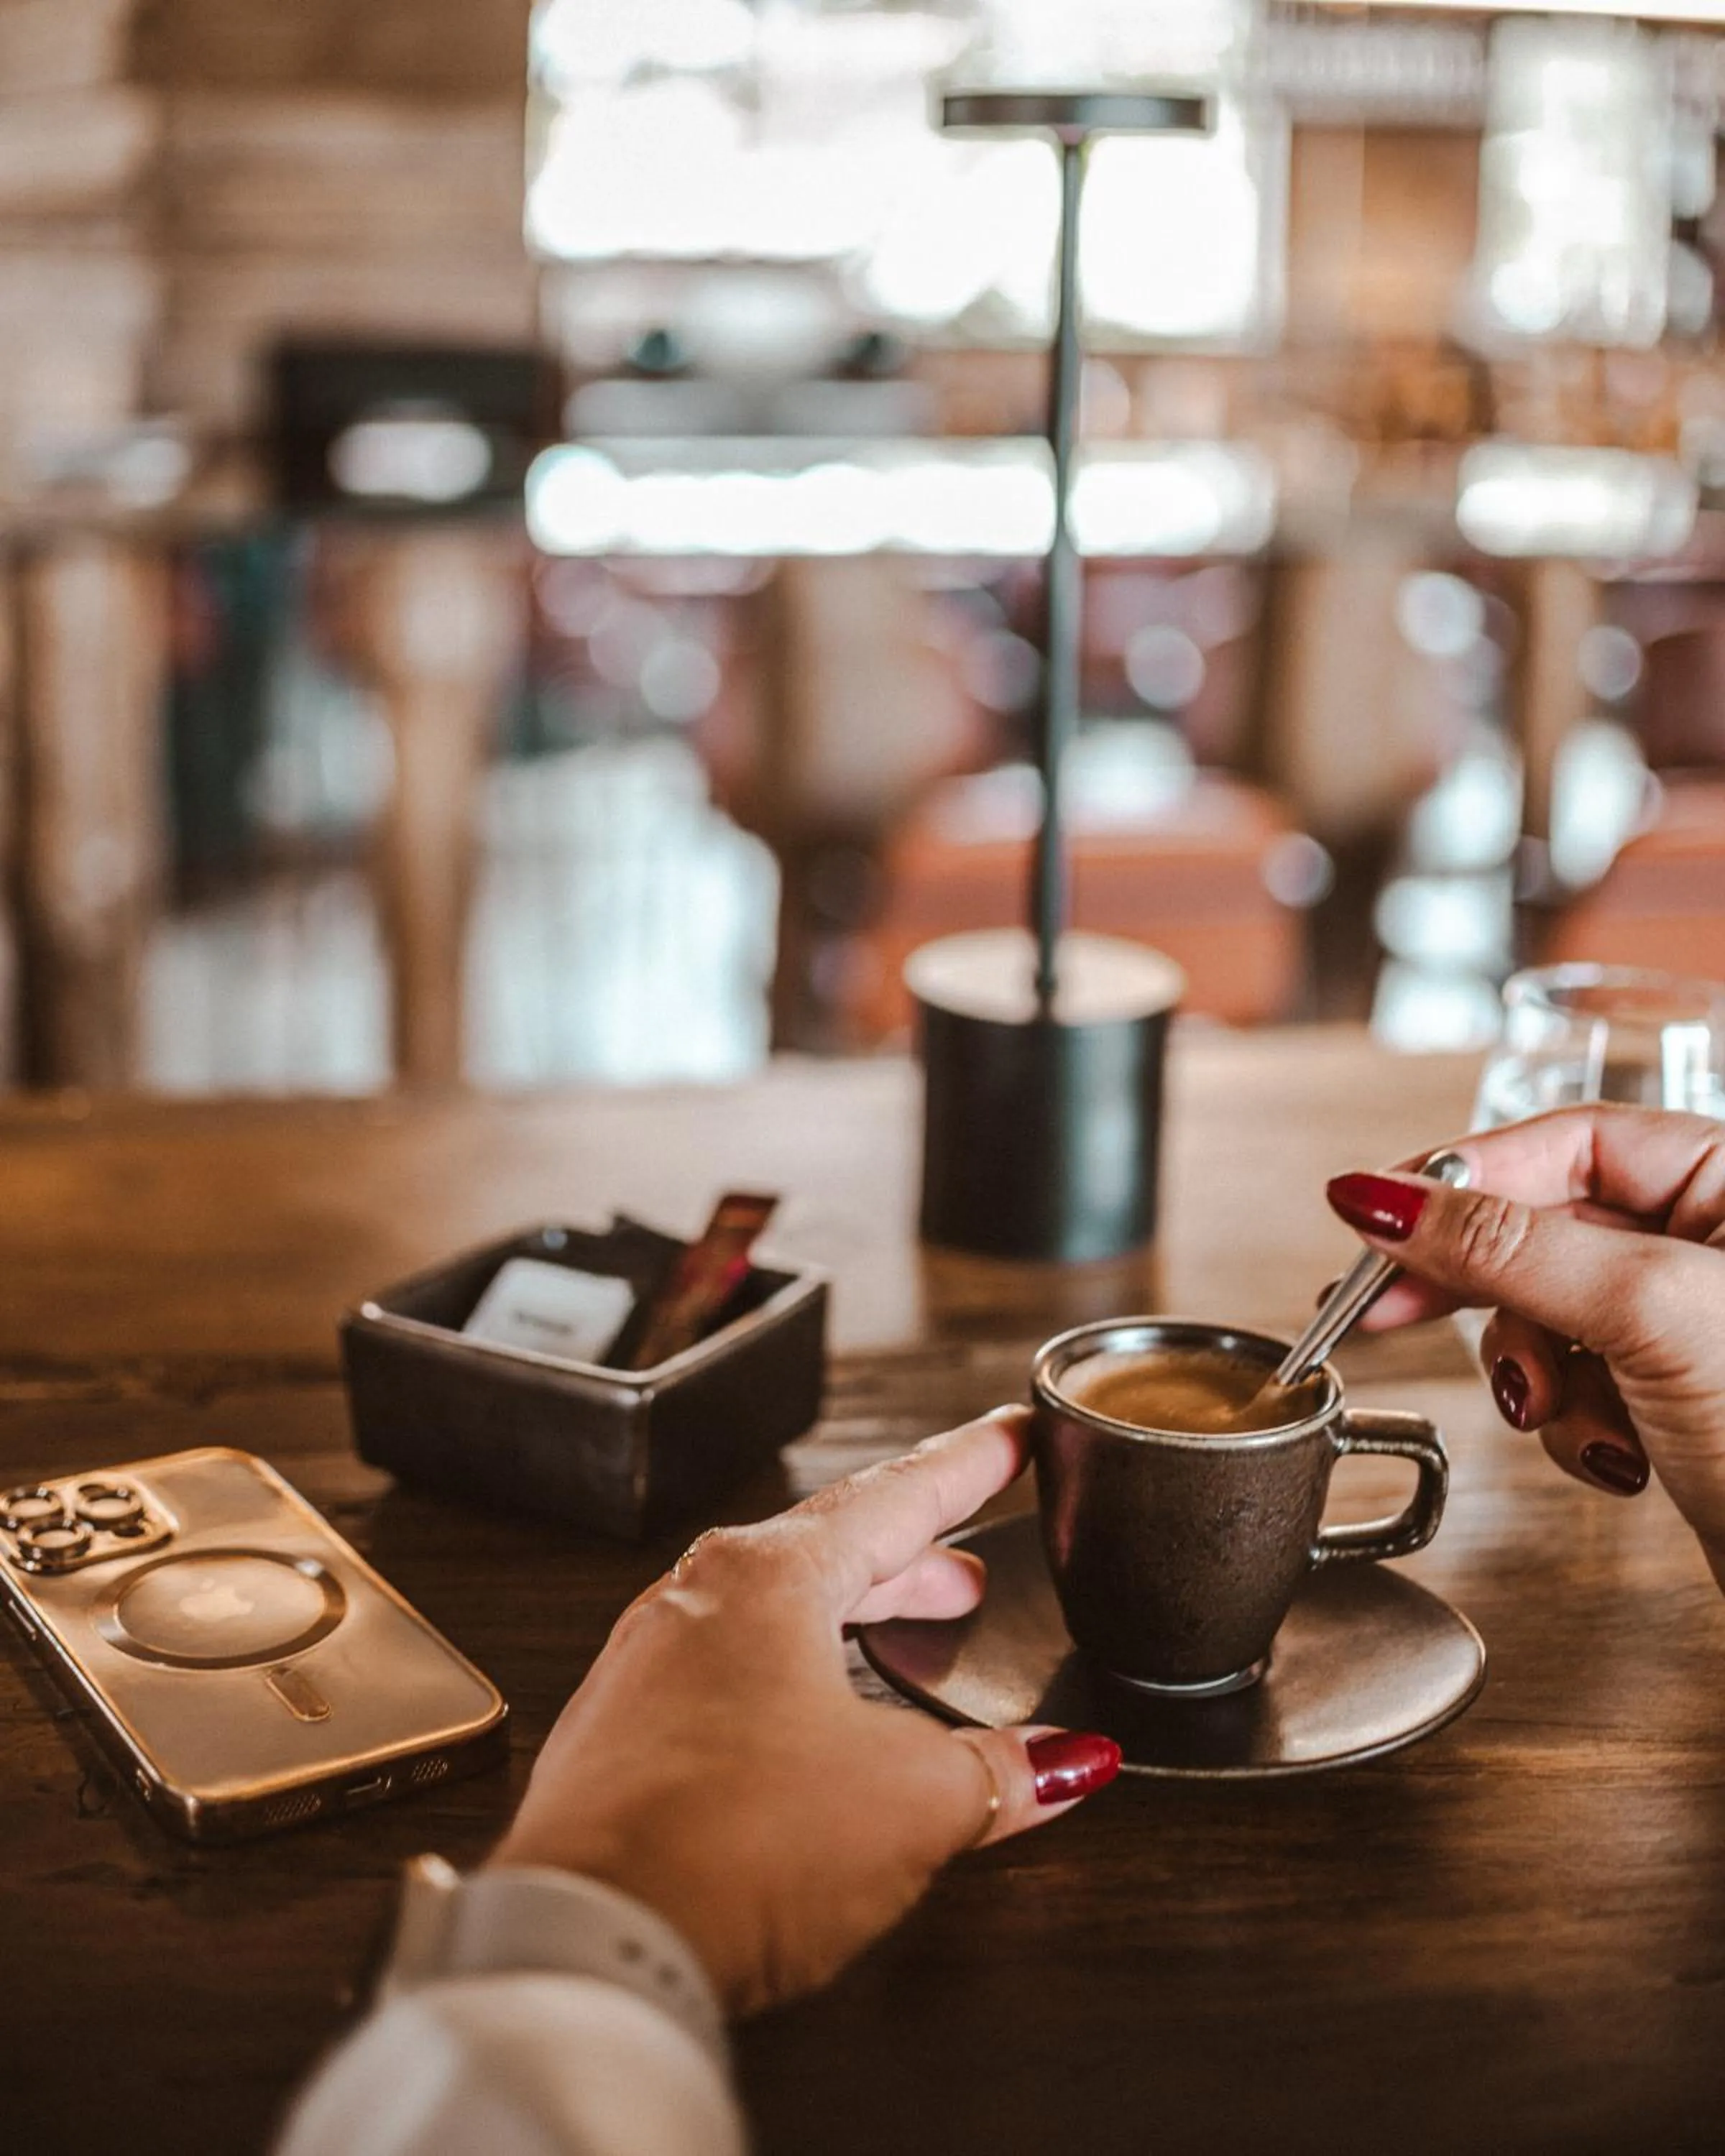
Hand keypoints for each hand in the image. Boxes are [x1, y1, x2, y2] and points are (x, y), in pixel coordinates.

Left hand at [488, 1408, 1119, 2014]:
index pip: (896, 1496)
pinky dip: (793, 1678)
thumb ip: (997, 1771)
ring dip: (851, 1616)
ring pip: (774, 1614)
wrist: (589, 1939)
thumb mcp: (912, 1802)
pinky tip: (821, 1725)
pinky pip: (726, 1677)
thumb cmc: (733, 1846)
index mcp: (768, 1577)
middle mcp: (696, 1600)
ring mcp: (649, 1667)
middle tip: (967, 1559)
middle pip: (829, 1550)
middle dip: (909, 1555)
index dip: (969, 1466)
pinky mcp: (624, 1739)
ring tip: (911, 1631)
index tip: (1009, 1435)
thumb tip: (1066, 1761)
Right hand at [1325, 1106, 1724, 1587]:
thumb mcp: (1648, 1312)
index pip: (1564, 1141)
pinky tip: (1616, 1457)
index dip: (1460, 1176)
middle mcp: (1713, 1239)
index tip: (1370, 1213)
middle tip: (1376, 1307)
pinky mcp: (1676, 1395)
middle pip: (1542, 1226)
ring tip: (1553, 1411)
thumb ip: (1510, 1247)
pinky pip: (1576, 1382)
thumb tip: (1385, 1197)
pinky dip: (1574, 1424)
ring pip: (1546, 1312)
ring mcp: (1692, 1321)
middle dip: (1472, 1282)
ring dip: (1534, 1371)